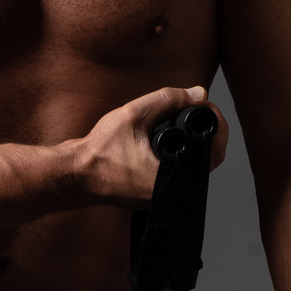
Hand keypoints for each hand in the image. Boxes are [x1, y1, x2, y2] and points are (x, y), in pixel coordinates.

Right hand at [75, 86, 229, 204]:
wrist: (75, 175)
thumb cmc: (99, 150)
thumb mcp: (132, 115)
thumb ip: (167, 99)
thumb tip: (199, 93)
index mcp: (172, 177)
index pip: (214, 150)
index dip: (214, 121)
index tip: (203, 105)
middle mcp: (172, 192)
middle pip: (210, 158)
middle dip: (208, 130)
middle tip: (194, 109)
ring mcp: (164, 197)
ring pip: (196, 166)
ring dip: (196, 143)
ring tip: (186, 120)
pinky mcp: (156, 195)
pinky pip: (180, 173)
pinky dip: (182, 154)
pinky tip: (175, 139)